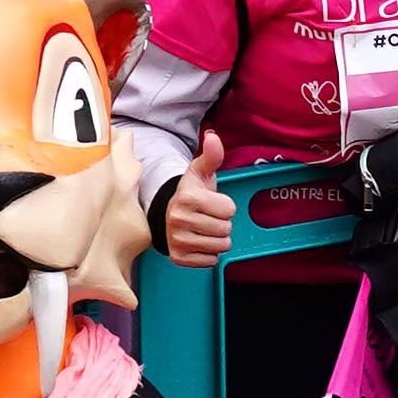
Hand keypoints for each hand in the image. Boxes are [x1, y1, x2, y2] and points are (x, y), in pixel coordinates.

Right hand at [153, 133, 232, 266]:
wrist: (168, 215)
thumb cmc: (191, 193)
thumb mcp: (200, 172)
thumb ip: (212, 155)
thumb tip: (213, 136)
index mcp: (187, 198)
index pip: (229, 209)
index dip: (225, 206)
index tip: (212, 203)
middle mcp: (178, 220)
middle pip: (226, 229)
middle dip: (222, 223)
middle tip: (208, 217)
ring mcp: (177, 240)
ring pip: (220, 246)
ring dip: (217, 239)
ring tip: (204, 229)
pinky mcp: (178, 257)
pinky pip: (211, 261)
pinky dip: (209, 253)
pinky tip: (198, 241)